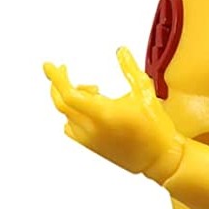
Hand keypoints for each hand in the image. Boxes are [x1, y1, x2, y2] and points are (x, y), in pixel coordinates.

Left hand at [43, 48, 182, 182]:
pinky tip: (88, 109)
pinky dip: (71, 114)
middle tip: (63, 70)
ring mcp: (90, 139)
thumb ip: (130, 69)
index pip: (68, 93)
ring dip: (70, 98)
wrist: (159, 158)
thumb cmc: (155, 126)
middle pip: (60, 103)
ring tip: (94, 91)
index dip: (56, 77)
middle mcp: (91, 128)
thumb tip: (121, 51)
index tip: (49, 65)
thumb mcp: (144, 92)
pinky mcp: (92, 147)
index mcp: (103, 113)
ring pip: (65, 115)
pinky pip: (70, 128)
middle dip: (58, 83)